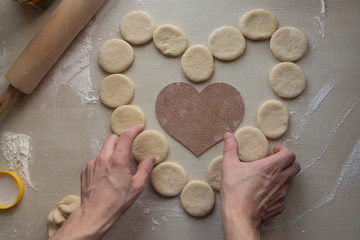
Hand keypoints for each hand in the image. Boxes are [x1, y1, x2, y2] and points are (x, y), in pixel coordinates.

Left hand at [50, 124, 154, 239]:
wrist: (94, 214)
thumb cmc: (116, 202)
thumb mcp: (136, 186)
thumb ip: (145, 169)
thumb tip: (151, 158)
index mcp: (117, 160)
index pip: (126, 137)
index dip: (133, 129)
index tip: (138, 127)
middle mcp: (103, 158)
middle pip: (112, 138)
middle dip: (121, 139)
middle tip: (128, 147)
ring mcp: (92, 163)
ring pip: (103, 149)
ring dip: (112, 151)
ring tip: (117, 166)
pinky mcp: (85, 170)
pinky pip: (96, 159)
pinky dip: (103, 162)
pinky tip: (107, 175)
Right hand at [221, 132, 299, 239]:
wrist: (239, 216)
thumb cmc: (235, 191)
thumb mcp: (229, 166)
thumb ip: (230, 148)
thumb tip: (229, 135)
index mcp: (270, 167)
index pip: (289, 155)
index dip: (284, 150)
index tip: (275, 151)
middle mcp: (279, 179)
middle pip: (295, 167)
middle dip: (288, 162)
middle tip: (276, 162)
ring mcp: (281, 194)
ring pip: (289, 181)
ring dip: (282, 176)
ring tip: (268, 177)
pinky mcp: (279, 205)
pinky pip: (282, 196)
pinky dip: (277, 192)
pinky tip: (265, 193)